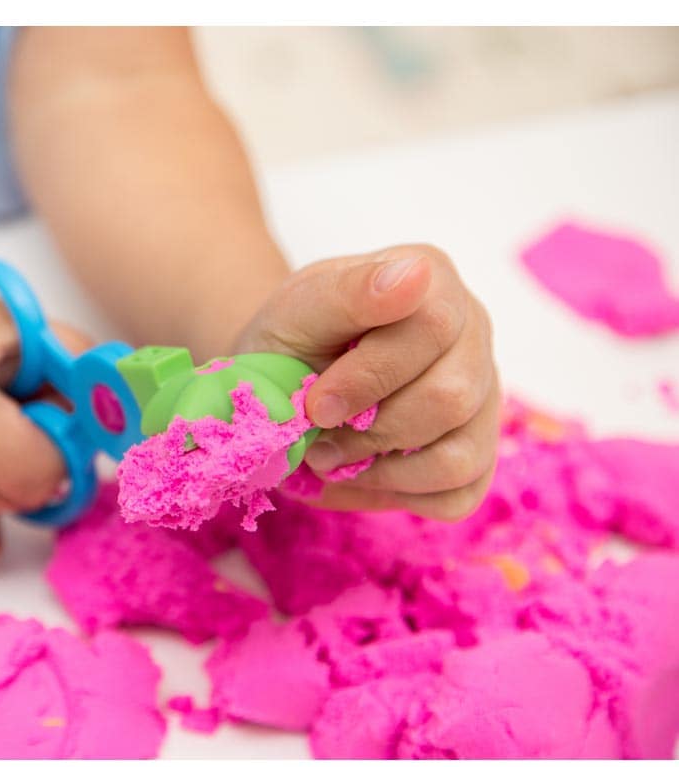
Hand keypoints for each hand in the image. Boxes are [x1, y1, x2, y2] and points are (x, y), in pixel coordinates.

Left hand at [236, 245, 498, 519]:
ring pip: (461, 455)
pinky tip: (367, 468)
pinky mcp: (478, 449)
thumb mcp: (298, 311)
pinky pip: (460, 492)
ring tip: (337, 452)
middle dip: (371, 429)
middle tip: (319, 432)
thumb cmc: (292, 339)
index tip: (316, 404)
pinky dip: (401, 492)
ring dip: (383, 468)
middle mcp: (472, 331)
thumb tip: (414, 274)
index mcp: (432, 279)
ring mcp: (483, 392)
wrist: (281, 381)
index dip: (369, 378)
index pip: (432, 328)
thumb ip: (350, 291)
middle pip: (450, 398)